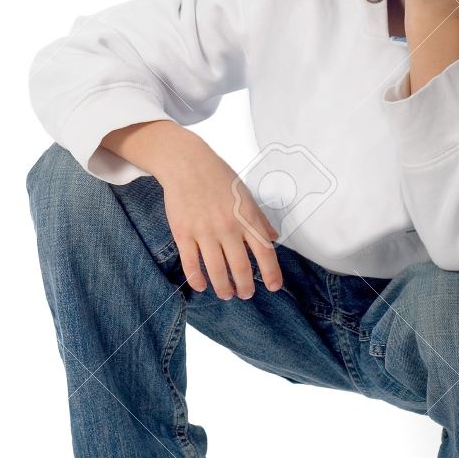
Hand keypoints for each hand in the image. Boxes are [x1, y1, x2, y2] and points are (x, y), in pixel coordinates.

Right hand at [160, 143, 283, 298]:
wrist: (186, 163)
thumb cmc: (218, 177)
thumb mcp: (245, 194)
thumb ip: (259, 218)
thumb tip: (273, 237)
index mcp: (246, 217)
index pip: (265, 252)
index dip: (272, 273)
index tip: (275, 287)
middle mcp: (228, 227)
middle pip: (241, 267)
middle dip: (245, 287)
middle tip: (245, 294)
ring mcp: (205, 231)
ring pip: (217, 271)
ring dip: (223, 288)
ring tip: (226, 293)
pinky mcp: (183, 233)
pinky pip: (191, 264)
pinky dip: (198, 280)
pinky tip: (202, 286)